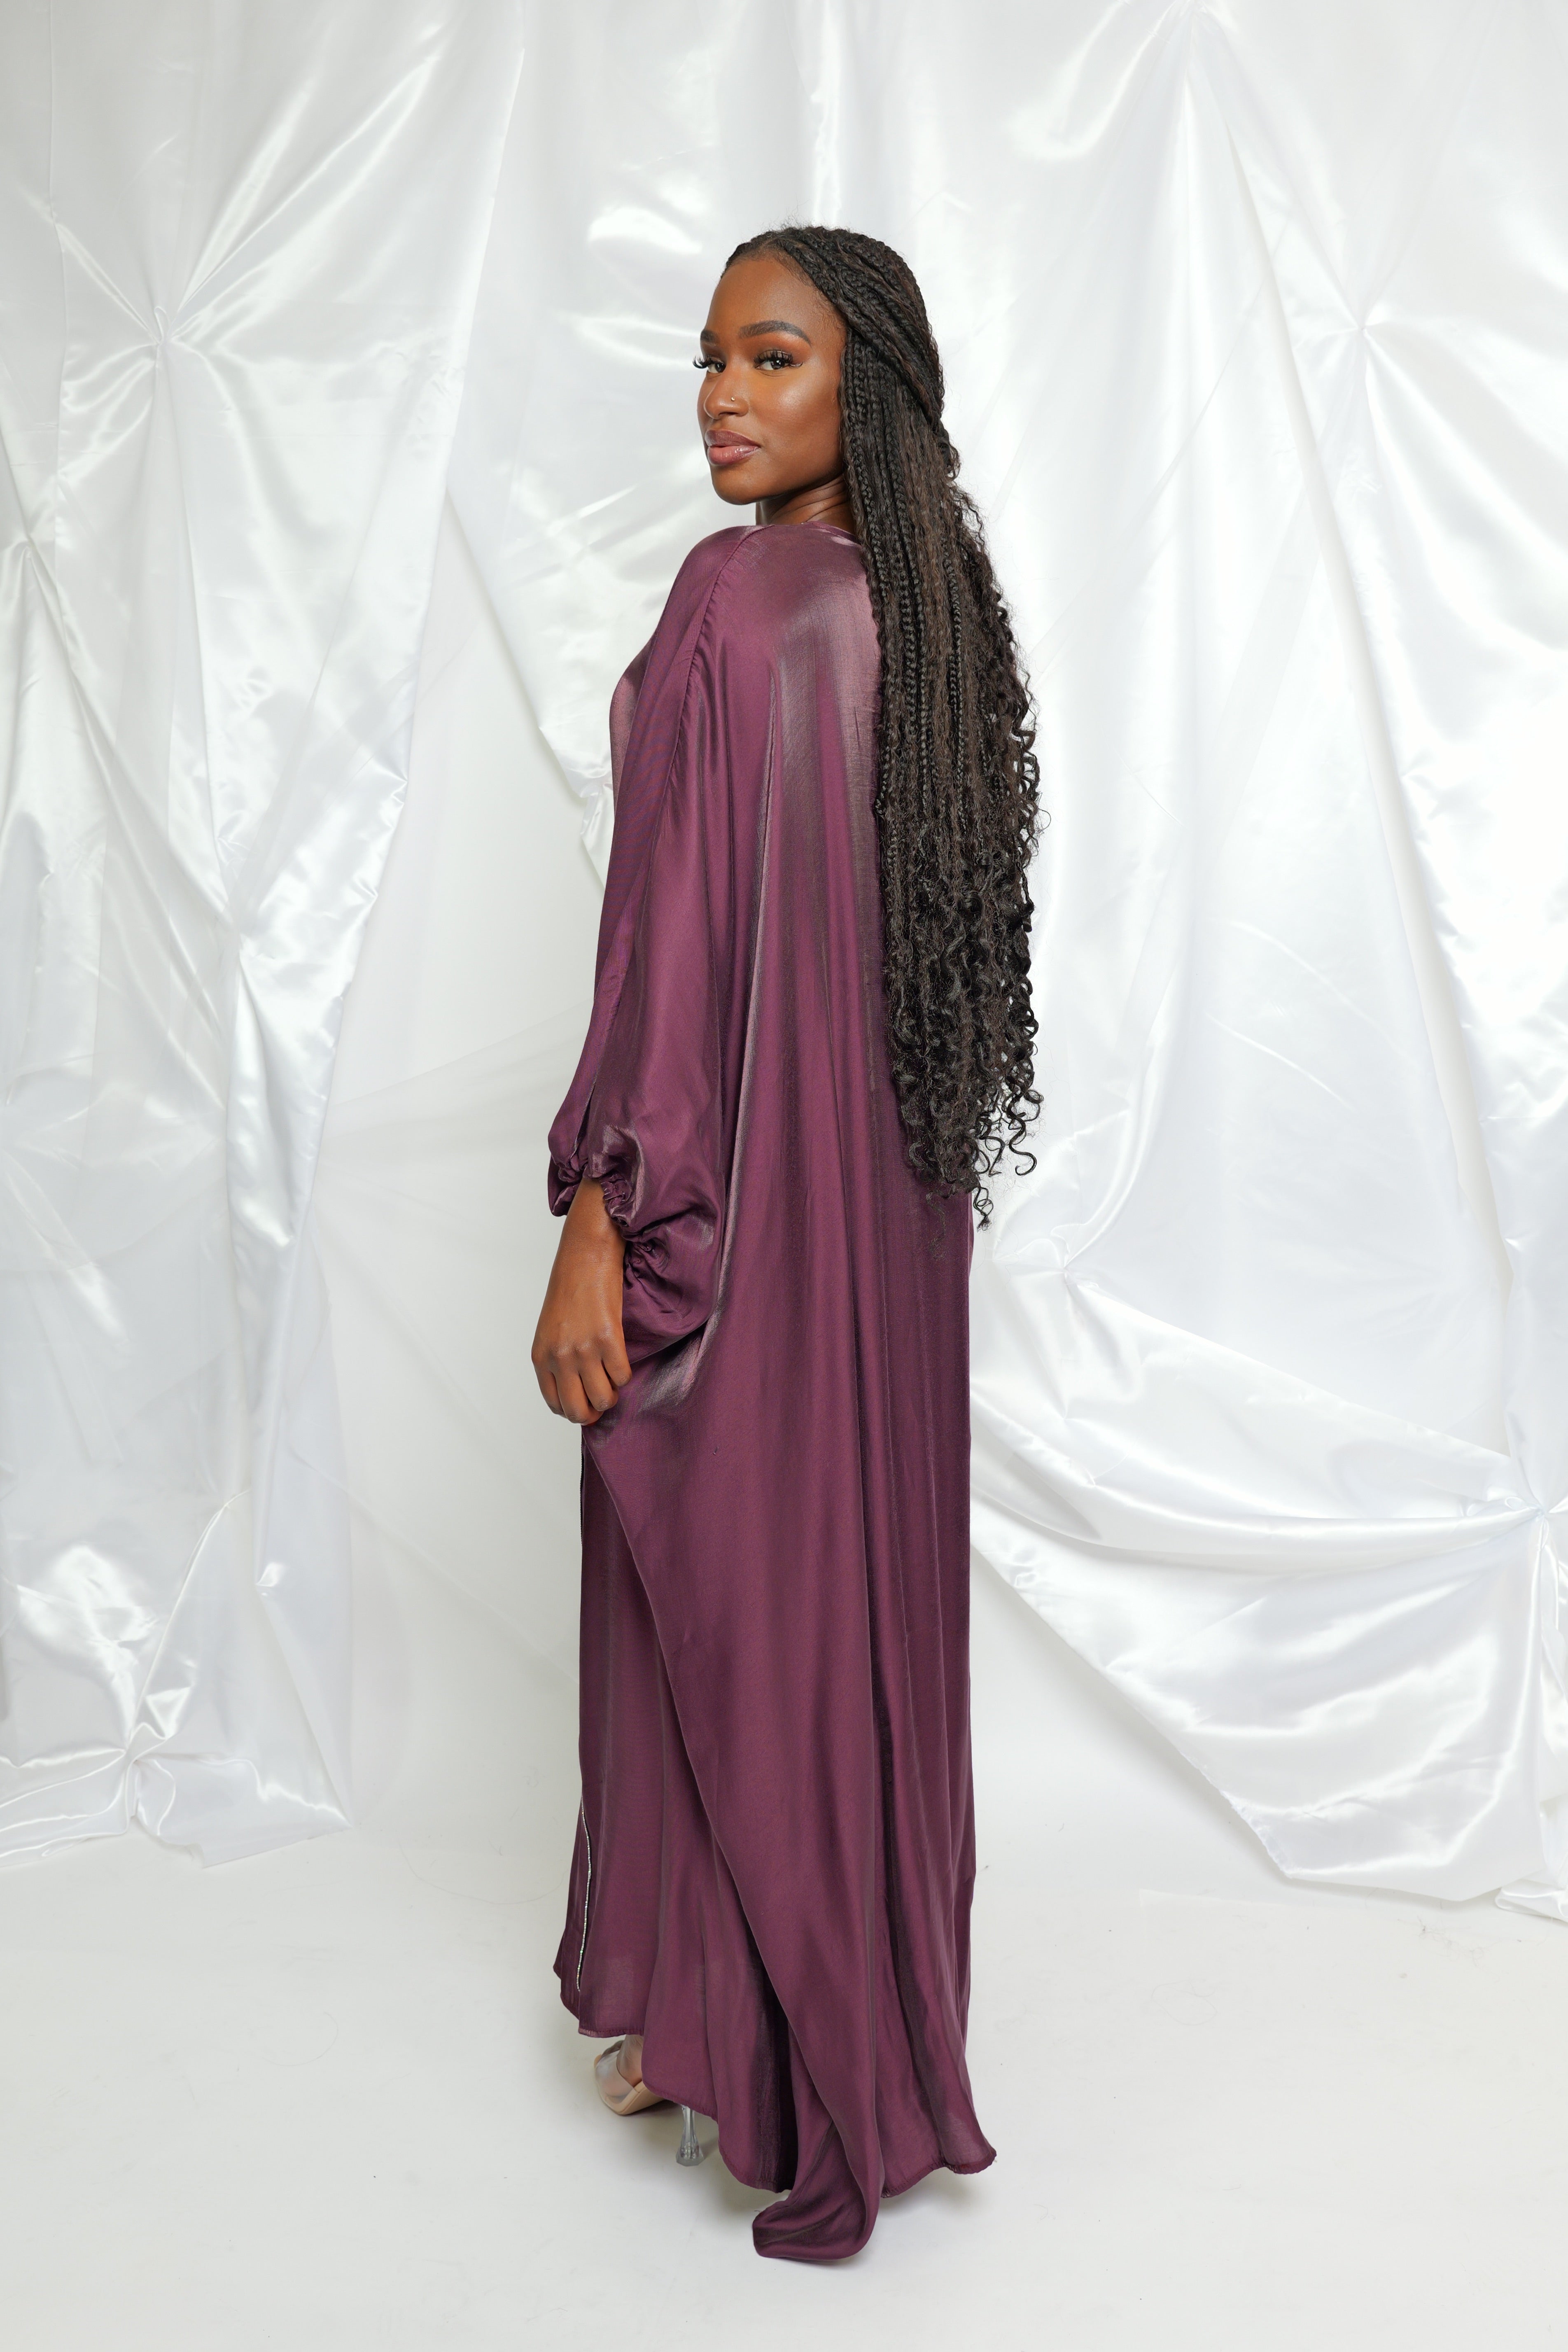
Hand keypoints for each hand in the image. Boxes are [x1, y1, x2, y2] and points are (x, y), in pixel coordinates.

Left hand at [531, 1179, 631, 1424]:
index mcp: (541, 1357)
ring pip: (603, 1398)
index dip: (574, 1410)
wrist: (585, 1256)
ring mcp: (583, 1350)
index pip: (555, 1404)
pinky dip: (625, 1373)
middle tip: (603, 1398)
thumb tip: (577, 1388)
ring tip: (613, 1376)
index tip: (586, 1403)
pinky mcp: (608, 1339)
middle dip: (594, 1412)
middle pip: (578, 1411)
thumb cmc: (570, 1289)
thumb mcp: (552, 1330)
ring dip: (612, 1393)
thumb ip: (558, 1359)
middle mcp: (559, 1357)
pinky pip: (622, 1375)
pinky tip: (620, 1356)